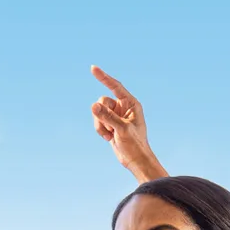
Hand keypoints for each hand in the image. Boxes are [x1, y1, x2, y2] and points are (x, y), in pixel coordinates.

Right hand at [90, 66, 166, 181]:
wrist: (136, 160)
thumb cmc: (135, 144)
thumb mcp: (121, 129)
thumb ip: (107, 117)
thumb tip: (93, 106)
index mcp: (131, 104)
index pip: (116, 86)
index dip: (104, 77)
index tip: (93, 68)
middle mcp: (123, 107)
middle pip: (103, 101)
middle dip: (102, 114)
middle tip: (110, 127)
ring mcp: (116, 115)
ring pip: (98, 112)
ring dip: (100, 124)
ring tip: (110, 135)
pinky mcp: (110, 124)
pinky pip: (98, 121)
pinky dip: (100, 129)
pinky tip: (109, 138)